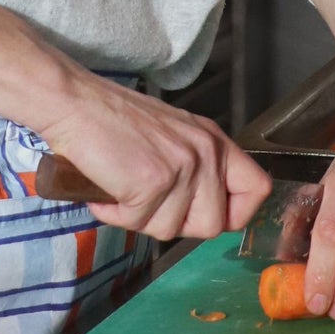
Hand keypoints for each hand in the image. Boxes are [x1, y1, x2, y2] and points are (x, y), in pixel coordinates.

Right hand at [36, 72, 272, 241]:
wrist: (76, 103)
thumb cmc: (114, 120)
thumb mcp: (173, 136)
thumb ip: (197, 167)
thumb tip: (205, 211)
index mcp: (214, 141)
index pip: (257, 189)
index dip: (236, 214)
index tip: (206, 215)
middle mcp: (205, 153)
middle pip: (212, 225)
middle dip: (176, 224)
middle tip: (148, 203)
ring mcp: (181, 168)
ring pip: (171, 230)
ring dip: (140, 218)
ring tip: (122, 189)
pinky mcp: (153, 183)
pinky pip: (136, 223)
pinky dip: (114, 214)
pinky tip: (106, 190)